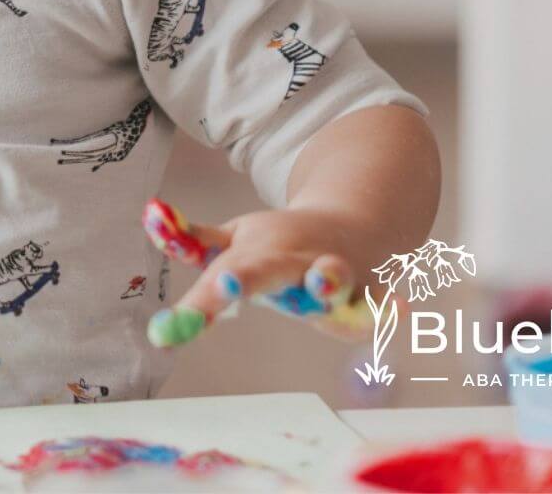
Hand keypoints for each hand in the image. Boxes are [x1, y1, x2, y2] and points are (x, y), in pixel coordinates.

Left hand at [141, 198, 373, 347]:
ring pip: (330, 279)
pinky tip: (401, 313)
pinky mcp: (369, 295)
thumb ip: (194, 241)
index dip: (196, 305)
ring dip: (327, 281)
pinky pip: (378, 303)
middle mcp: (292, 263)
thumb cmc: (282, 243)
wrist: (356, 220)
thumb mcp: (237, 238)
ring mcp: (333, 276)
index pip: (219, 282)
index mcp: (256, 253)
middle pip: (263, 273)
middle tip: (226, 286)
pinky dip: (387, 308)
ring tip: (326, 284)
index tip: (165, 333)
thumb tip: (150, 217)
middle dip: (244, 280)